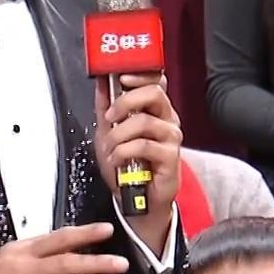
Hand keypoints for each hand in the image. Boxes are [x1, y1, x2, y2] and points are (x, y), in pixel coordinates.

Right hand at [0, 223, 127, 273]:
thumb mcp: (8, 259)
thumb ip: (36, 256)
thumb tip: (67, 251)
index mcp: (22, 250)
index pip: (58, 238)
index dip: (84, 233)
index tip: (108, 230)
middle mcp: (25, 267)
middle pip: (66, 261)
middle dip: (97, 262)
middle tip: (122, 264)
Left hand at [96, 72, 181, 251]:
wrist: (135, 198)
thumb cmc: (127, 165)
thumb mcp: (108, 132)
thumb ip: (105, 107)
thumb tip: (101, 82)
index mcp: (155, 109)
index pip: (156, 81)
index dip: (140, 75)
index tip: (121, 77)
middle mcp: (167, 119)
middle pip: (155, 93)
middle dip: (125, 102)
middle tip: (110, 117)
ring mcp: (171, 138)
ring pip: (145, 121)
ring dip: (119, 135)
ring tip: (110, 147)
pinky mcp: (171, 157)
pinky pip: (144, 146)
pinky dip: (123, 152)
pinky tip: (117, 160)